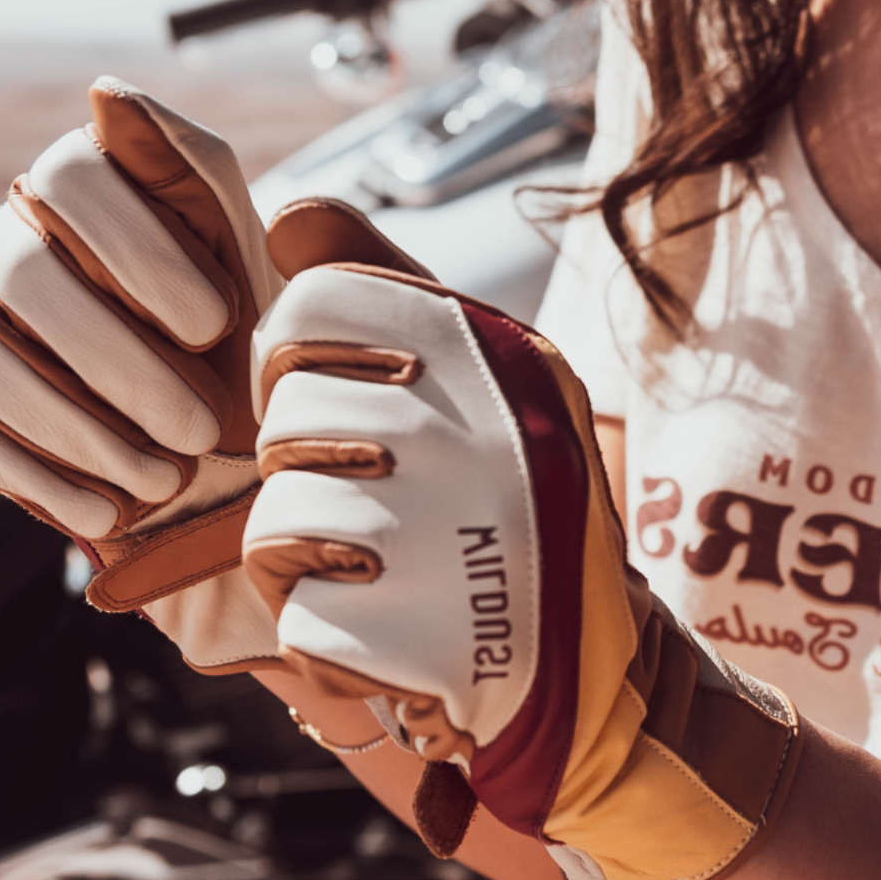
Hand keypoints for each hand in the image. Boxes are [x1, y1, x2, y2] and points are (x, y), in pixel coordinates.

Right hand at [0, 79, 283, 670]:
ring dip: (78, 428)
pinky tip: (107, 511)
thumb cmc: (244, 348)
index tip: (214, 323)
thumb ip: (202, 174)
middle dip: (121, 363)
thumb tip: (109, 95)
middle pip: (23, 273)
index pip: (69, 173)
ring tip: (164, 480)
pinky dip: (32, 474)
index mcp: (87, 190)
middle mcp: (10, 240)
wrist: (223, 466)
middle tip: (202, 430)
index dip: (138, 249)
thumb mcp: (255, 262)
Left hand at [242, 262, 800, 879]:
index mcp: (488, 352)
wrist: (603, 664)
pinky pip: (300, 627)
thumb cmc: (527, 505)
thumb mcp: (488, 372)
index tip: (346, 407)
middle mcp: (477, 430)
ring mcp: (452, 536)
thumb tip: (290, 215)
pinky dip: (336, 648)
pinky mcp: (426, 639)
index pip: (304, 313)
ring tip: (388, 574)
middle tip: (385, 508)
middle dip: (309, 476)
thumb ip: (387, 289)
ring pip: (276, 529)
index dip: (297, 366)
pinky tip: (396, 638)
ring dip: (312, 568)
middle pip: (283, 424)